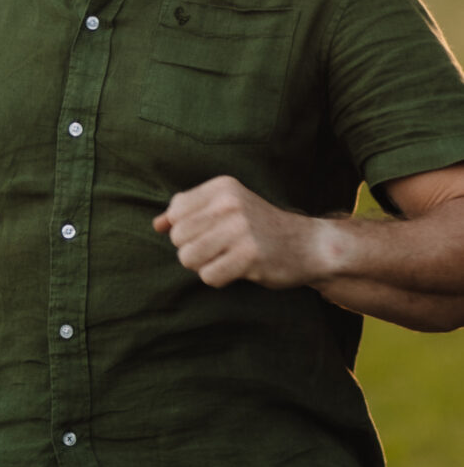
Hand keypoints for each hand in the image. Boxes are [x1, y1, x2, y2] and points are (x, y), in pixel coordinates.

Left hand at [154, 177, 332, 288]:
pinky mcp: (249, 256)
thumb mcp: (227, 209)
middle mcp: (230, 204)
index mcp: (223, 187)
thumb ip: (189, 213)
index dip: (185, 229)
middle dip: (192, 250)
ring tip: (226, 259)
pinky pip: (209, 276)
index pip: (175, 212)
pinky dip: (219, 278)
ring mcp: (240, 229)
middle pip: (178, 237)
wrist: (309, 244)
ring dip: (203, 266)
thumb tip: (156, 225)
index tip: (210, 232)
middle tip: (220, 249)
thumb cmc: (261, 227)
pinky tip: (238, 270)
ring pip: (188, 258)